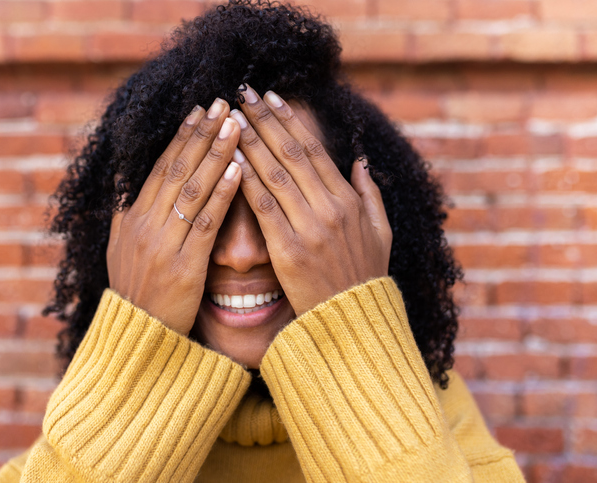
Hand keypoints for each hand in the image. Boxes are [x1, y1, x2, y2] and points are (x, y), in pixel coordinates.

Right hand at [106, 99, 241, 333]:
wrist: (137, 340)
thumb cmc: (137, 294)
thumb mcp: (119, 250)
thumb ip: (123, 215)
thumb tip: (124, 183)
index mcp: (130, 219)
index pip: (159, 167)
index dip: (181, 136)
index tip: (199, 110)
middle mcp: (143, 225)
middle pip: (176, 169)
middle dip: (201, 133)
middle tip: (222, 103)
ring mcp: (162, 245)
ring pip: (191, 188)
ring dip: (215, 153)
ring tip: (235, 125)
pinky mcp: (183, 266)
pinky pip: (205, 222)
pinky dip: (221, 194)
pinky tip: (239, 170)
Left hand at [229, 85, 390, 316]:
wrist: (352, 321)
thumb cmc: (364, 276)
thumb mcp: (381, 232)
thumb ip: (370, 194)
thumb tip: (360, 161)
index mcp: (348, 200)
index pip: (312, 150)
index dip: (289, 121)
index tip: (270, 98)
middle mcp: (329, 207)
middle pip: (290, 153)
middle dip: (264, 119)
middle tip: (243, 93)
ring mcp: (309, 228)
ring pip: (274, 174)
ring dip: (250, 142)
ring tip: (231, 117)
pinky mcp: (288, 250)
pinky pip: (263, 208)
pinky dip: (246, 181)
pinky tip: (230, 160)